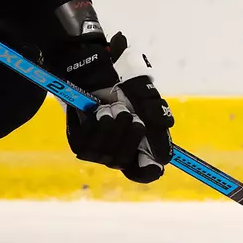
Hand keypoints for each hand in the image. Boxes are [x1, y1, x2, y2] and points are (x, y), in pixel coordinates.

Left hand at [61, 31, 173, 182]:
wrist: (94, 70)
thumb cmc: (124, 83)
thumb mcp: (146, 93)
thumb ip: (157, 110)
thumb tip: (164, 127)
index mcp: (140, 146)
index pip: (144, 172)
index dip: (148, 171)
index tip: (155, 165)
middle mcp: (118, 153)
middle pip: (125, 162)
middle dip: (132, 136)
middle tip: (132, 115)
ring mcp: (97, 151)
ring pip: (108, 153)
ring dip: (115, 126)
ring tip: (114, 108)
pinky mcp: (79, 143)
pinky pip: (89, 140)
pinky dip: (96, 121)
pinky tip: (98, 110)